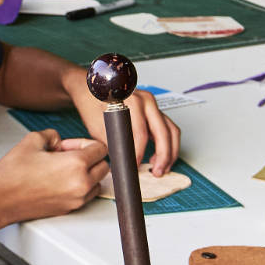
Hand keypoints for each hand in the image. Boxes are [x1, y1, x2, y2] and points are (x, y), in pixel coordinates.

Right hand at [0, 130, 108, 223]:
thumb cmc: (12, 174)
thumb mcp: (32, 140)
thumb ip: (53, 135)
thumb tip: (60, 140)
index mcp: (76, 164)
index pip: (101, 149)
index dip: (85, 143)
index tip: (71, 145)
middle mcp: (81, 184)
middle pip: (104, 167)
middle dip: (90, 158)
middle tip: (68, 155)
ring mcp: (77, 199)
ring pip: (97, 183)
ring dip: (87, 173)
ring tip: (64, 169)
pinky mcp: (70, 209)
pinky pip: (86, 196)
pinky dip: (80, 187)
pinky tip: (60, 180)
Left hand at [66, 78, 180, 175]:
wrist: (92, 92)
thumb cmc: (93, 106)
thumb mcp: (98, 128)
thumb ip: (113, 145)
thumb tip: (123, 164)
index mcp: (132, 102)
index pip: (140, 134)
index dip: (138, 154)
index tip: (134, 167)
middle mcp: (146, 101)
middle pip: (163, 132)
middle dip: (163, 156)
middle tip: (157, 172)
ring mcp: (153, 105)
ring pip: (171, 131)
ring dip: (170, 152)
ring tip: (161, 168)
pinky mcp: (156, 112)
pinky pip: (169, 129)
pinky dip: (169, 145)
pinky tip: (159, 158)